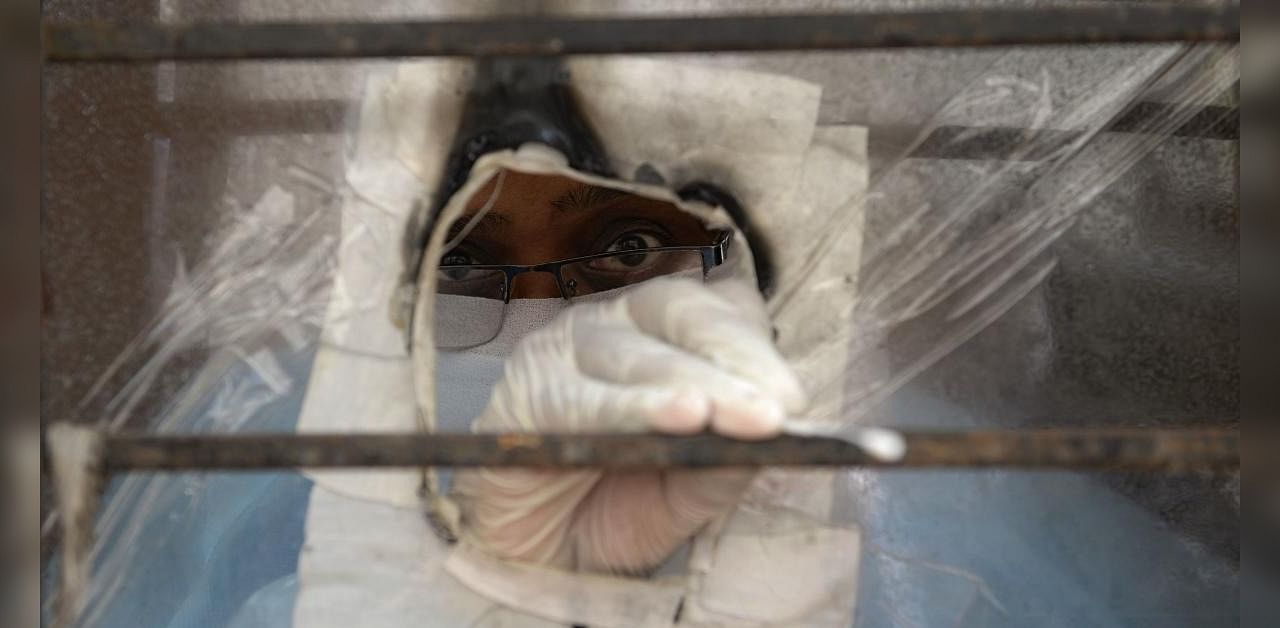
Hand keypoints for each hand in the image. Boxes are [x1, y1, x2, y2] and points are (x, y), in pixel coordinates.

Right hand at [453, 277, 807, 573]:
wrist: (532, 553)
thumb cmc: (612, 505)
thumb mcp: (684, 492)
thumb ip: (724, 464)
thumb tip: (780, 440)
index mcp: (664, 333)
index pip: (720, 306)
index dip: (756, 341)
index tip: (793, 396)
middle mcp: (616, 325)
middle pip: (683, 315)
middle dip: (737, 359)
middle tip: (781, 408)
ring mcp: (565, 348)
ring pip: (639, 355)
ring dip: (696, 384)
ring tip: (744, 418)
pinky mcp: (527, 388)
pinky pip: (584, 396)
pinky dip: (633, 406)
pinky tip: (676, 416)